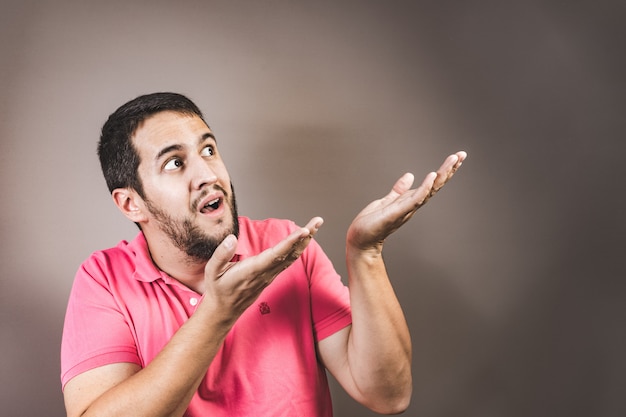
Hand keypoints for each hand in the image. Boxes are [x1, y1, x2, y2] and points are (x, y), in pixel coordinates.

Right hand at [202, 217, 323, 321]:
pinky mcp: (271, 275)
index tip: (303, 231)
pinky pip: (288, 261)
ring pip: (292, 257)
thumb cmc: (218, 289)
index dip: (290, 242)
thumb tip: (231, 238)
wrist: (223, 310)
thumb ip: (221, 254)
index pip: (275, 254)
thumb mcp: (212, 271)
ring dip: (304, 241)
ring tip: (315, 226)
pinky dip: (298, 248)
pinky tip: (303, 240)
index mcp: (252, 270)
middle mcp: (265, 273)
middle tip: (318, 221)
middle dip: (305, 237)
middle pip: (290, 253)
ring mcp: (270, 275)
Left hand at [347, 151, 466, 251]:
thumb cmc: (373, 223)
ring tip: (453, 160)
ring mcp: (407, 209)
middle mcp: (413, 205)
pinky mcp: (397, 212)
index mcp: (411, 200)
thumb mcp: (387, 201)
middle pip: (436, 185)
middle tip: (462, 154)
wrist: (361, 240)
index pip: (432, 183)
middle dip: (449, 169)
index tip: (457, 157)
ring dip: (442, 175)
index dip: (444, 170)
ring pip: (429, 190)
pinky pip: (415, 199)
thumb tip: (409, 176)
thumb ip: (399, 190)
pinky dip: (425, 188)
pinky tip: (432, 176)